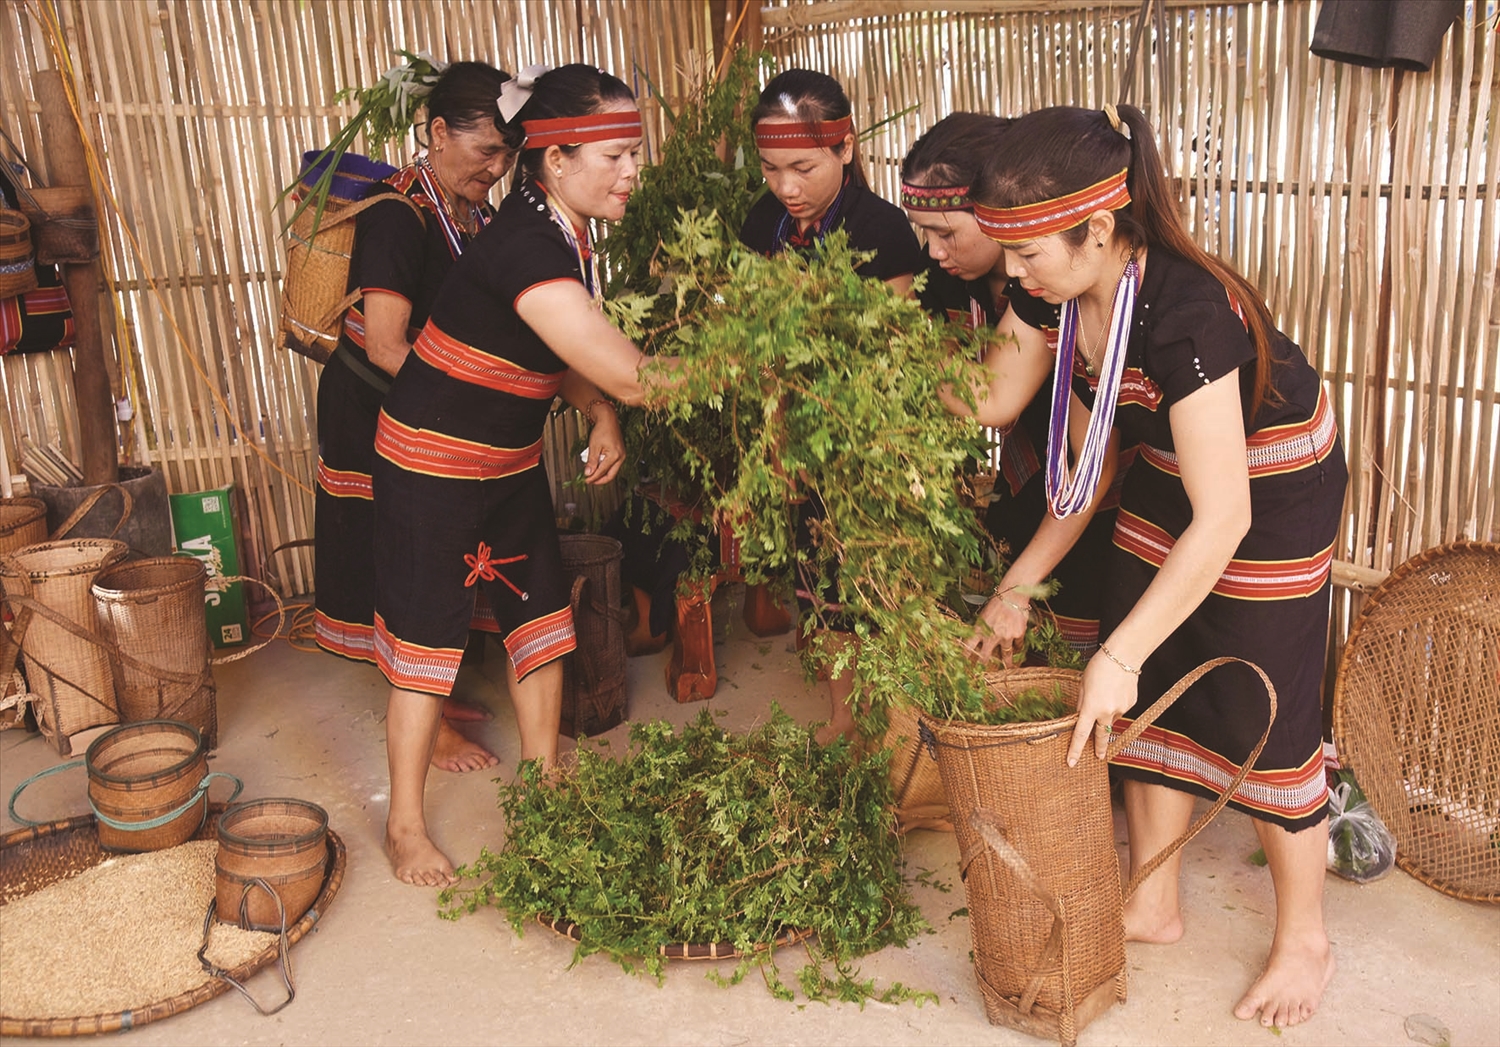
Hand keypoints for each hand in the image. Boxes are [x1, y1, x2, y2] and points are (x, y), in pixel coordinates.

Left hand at [582, 415, 623, 485]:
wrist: (608, 419)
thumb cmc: (602, 429)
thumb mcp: (594, 446)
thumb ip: (592, 461)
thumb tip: (588, 473)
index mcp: (615, 455)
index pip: (602, 471)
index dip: (593, 477)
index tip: (586, 480)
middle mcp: (621, 457)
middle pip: (611, 475)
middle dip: (600, 480)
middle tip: (590, 481)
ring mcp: (622, 455)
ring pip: (612, 470)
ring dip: (602, 473)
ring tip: (592, 473)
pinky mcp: (620, 453)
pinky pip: (613, 465)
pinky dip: (605, 467)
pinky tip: (597, 466)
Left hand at [964, 593, 1028, 663]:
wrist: (1012, 595)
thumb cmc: (997, 602)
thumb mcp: (983, 615)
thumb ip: (981, 628)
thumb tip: (977, 639)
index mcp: (979, 629)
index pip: (968, 646)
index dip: (965, 655)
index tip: (962, 663)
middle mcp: (991, 636)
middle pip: (984, 657)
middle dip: (983, 665)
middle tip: (982, 671)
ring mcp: (1005, 637)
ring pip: (1006, 655)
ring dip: (1007, 662)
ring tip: (1008, 667)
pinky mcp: (1017, 635)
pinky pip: (1018, 645)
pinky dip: (1018, 646)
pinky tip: (1019, 648)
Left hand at [1066, 651, 1139, 766]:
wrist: (1123, 656)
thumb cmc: (1098, 667)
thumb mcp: (1082, 684)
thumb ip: (1081, 703)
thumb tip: (1080, 717)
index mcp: (1091, 707)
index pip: (1081, 734)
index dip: (1075, 750)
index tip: (1072, 763)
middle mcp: (1107, 712)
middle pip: (1101, 735)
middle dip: (1100, 747)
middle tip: (1099, 757)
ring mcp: (1121, 709)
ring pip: (1111, 718)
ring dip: (1107, 713)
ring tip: (1106, 692)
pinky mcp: (1131, 704)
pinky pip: (1120, 709)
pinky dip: (1116, 703)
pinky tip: (1116, 689)